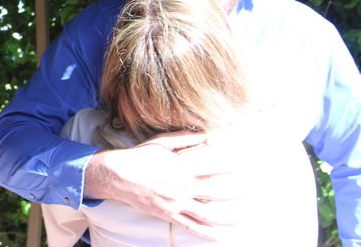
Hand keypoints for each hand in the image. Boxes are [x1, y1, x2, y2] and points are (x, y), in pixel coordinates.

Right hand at [84, 131, 244, 238]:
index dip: (230, 164)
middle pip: (216, 190)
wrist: (117, 175)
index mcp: (180, 166)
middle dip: (236, 189)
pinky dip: (208, 233)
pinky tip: (222, 234)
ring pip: (208, 213)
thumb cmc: (139, 156)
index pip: (212, 165)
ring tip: (246, 215)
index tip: (245, 163)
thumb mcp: (161, 142)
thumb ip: (186, 139)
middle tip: (253, 189)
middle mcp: (180, 186)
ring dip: (229, 216)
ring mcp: (175, 203)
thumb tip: (208, 134)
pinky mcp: (169, 215)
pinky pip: (191, 227)